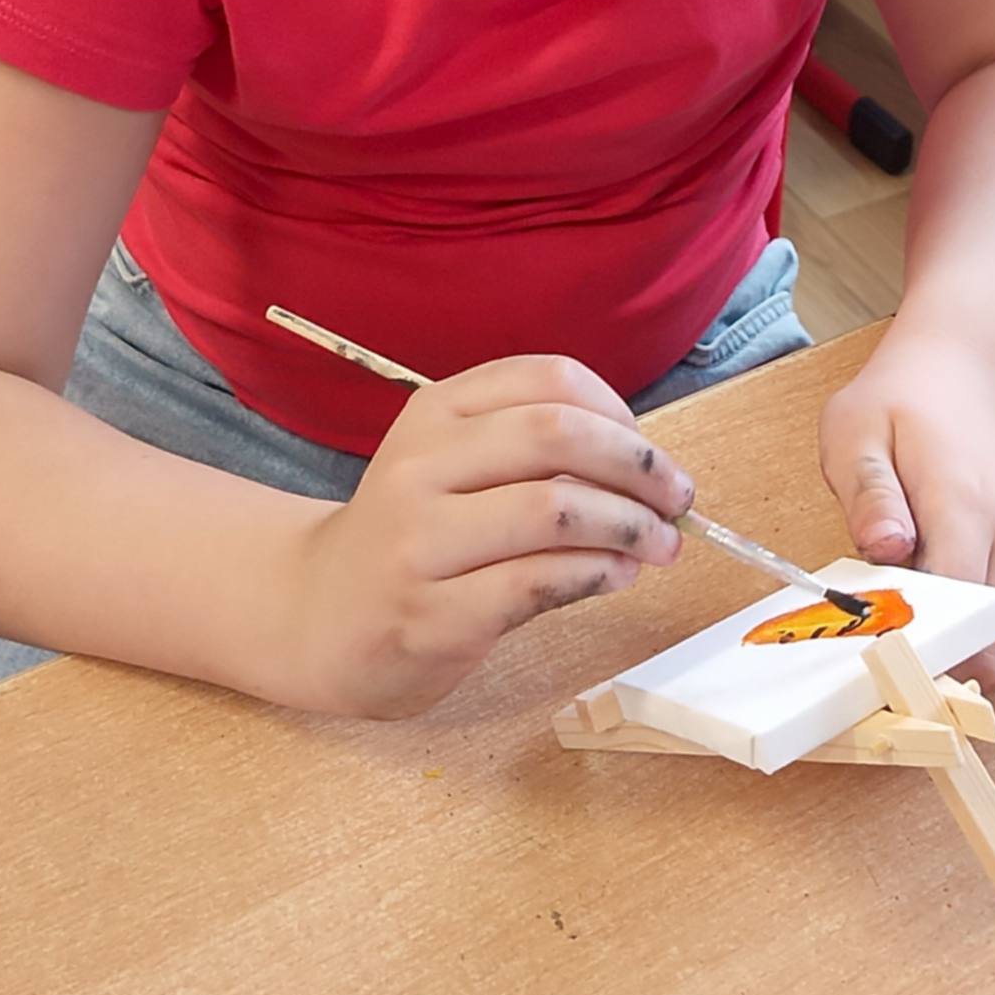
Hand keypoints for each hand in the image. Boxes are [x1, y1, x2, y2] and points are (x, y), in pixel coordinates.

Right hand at [280, 356, 694, 718]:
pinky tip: (616, 576)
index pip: (547, 379)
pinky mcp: (430, 614)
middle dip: (639, 464)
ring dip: (630, 526)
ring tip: (661, 546)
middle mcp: (420, 464)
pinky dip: (596, 573)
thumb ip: (533, 455)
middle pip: (557, 434)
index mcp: (434, 412)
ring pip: (554, 508)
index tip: (649, 449)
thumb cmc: (412, 535)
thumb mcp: (452, 466)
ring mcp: (420, 540)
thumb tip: (649, 472)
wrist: (315, 616)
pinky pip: (536, 581)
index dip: (618, 409)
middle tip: (679, 498)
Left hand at [817, 331, 994, 690]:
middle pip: (994, 641)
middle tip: (881, 657)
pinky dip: (979, 641)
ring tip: (904, 638)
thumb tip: (885, 551)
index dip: (917, 640)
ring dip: (961, 656)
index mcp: (965, 502)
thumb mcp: (857, 431)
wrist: (964, 371)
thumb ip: (870, 494)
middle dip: (939, 663)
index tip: (871, 653)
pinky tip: (933, 620)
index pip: (959, 603)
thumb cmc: (902, 401)